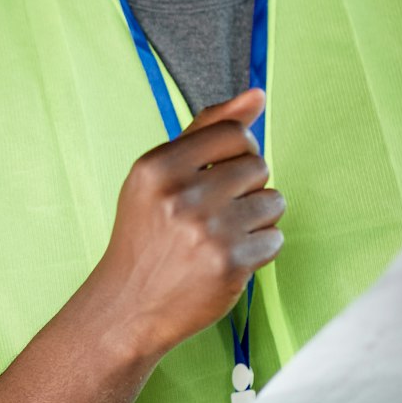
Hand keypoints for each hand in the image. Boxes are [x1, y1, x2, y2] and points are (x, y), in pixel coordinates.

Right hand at [94, 87, 285, 364]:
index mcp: (158, 167)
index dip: (238, 153)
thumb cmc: (146, 237)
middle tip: (214, 215)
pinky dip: (258, 251)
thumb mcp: (158, 176)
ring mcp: (207, 231)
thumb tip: (257, 95)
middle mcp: (181, 195)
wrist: (127, 307)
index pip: (234, 133)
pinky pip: (275, 240)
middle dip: (246, 189)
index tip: (221, 176)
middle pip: (258, 166)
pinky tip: (226, 260)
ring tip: (222, 238)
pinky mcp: (229, 264)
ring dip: (256, 221)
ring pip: (274, 203)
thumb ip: (206, 130)